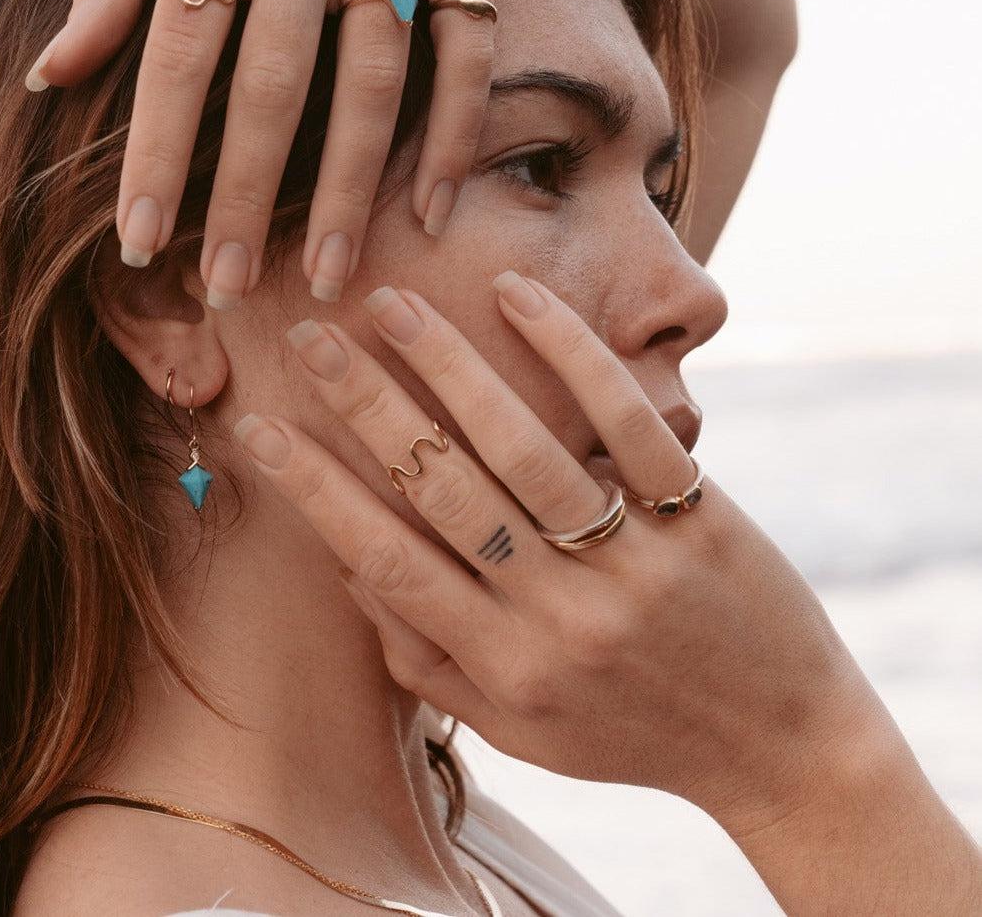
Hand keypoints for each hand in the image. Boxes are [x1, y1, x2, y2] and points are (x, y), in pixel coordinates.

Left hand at [25, 0, 497, 306]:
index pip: (179, 49)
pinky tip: (428, 211)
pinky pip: (465, 50)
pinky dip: (453, 135)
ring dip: (350, 191)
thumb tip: (48, 75)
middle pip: (276, 82)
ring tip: (328, 278)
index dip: (158, 151)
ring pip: (376, 80)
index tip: (142, 242)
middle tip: (228, 289)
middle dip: (247, 196)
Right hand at [232, 271, 887, 833]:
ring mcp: (632, 562)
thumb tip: (349, 569)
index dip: (315, 490)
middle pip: (440, 491)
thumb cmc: (632, 734)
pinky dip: (570, 354)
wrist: (783, 746)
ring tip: (391, 307)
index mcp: (504, 664)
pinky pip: (625, 422)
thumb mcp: (520, 730)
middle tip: (311, 339)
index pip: (385, 561)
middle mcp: (558, 614)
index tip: (261, 429)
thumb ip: (428, 661)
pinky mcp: (697, 516)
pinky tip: (516, 299)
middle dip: (364, 406)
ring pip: (520, 447)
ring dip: (446, 366)